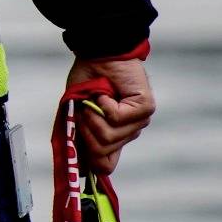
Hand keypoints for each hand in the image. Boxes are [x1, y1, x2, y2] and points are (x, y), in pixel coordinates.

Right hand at [65, 55, 154, 175]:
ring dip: (93, 114)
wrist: (99, 51)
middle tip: (84, 110)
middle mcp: (128, 132)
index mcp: (113, 135)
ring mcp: (139, 122)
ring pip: (109, 136)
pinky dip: (104, 103)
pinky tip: (105, 93)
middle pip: (102, 152)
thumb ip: (79, 136)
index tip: (77, 150)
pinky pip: (117, 117)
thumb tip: (79, 169)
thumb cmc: (88, 77)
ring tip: (95, 97)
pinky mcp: (145, 109)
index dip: (90, 160)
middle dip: (85, 130)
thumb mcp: (77, 110)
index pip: (106, 164)